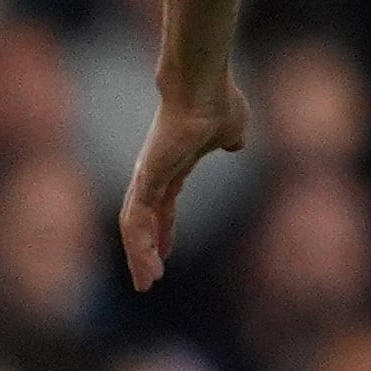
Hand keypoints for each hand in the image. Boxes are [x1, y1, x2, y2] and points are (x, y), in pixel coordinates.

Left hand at [120, 73, 251, 287]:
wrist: (204, 87)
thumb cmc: (219, 102)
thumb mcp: (234, 128)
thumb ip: (232, 140)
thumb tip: (235, 144)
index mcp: (173, 164)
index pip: (163, 202)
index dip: (165, 228)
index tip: (166, 251)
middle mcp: (154, 173)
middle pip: (143, 219)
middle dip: (146, 249)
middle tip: (149, 278)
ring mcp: (147, 177)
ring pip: (135, 226)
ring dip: (140, 256)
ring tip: (147, 283)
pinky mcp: (146, 180)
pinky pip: (137, 221)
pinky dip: (141, 245)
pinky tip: (150, 266)